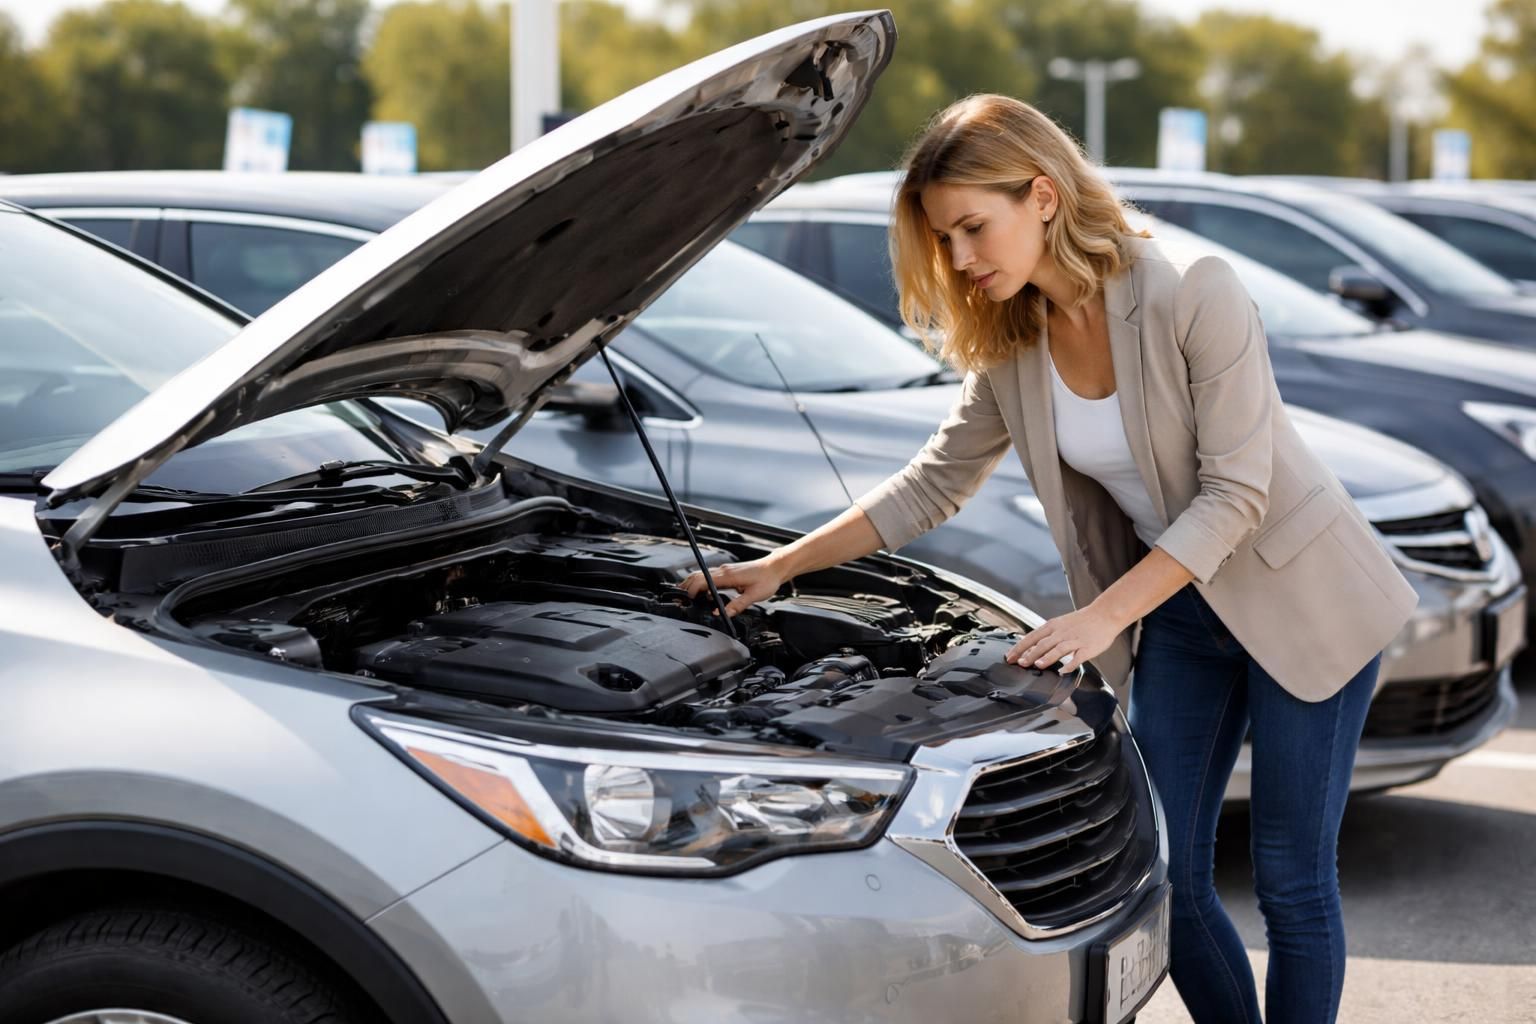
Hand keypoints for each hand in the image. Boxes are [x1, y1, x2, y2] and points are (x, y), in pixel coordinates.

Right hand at [679, 557, 787, 617]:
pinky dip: (702, 584)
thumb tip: (723, 614)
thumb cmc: (767, 579)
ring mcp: (725, 570)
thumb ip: (737, 606)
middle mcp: (723, 571)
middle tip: (680, 598)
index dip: (691, 590)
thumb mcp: (754, 596)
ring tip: (687, 596)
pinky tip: (704, 595)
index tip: (687, 600)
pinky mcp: (728, 573)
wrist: (775, 568)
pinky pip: (710, 577)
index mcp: (727, 576)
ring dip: (693, 584)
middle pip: (697, 575)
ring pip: (702, 575)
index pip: (702, 580)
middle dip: (686, 586)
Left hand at [1004, 603, 1123, 674]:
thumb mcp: (1059, 624)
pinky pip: (1078, 657)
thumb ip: (1046, 635)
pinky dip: (1070, 664)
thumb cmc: (1081, 621)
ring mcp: (1075, 640)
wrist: (1104, 614)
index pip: (1032, 637)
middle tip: (1019, 664)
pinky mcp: (1087, 648)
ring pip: (1059, 649)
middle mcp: (1062, 632)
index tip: (1009, 657)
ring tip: (1038, 665)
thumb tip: (1029, 648)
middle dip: (1030, 654)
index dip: (1020, 648)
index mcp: (1053, 626)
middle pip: (1043, 643)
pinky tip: (1064, 671)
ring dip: (1048, 657)